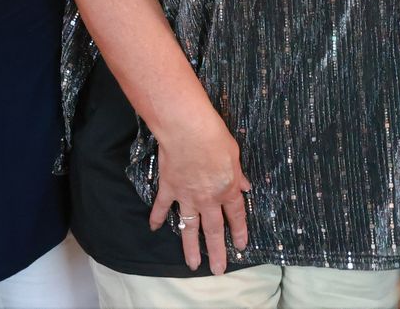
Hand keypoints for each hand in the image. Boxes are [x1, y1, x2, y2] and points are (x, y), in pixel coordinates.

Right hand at [150, 106, 251, 273]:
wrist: (187, 130)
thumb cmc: (214, 137)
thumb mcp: (234, 154)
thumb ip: (238, 174)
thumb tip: (245, 186)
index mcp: (227, 189)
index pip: (236, 216)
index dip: (240, 232)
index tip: (241, 246)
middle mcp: (208, 199)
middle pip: (213, 230)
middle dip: (217, 252)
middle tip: (218, 270)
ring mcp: (186, 196)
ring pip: (189, 227)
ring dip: (190, 247)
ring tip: (192, 264)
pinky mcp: (169, 188)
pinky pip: (162, 207)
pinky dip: (157, 217)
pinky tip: (154, 228)